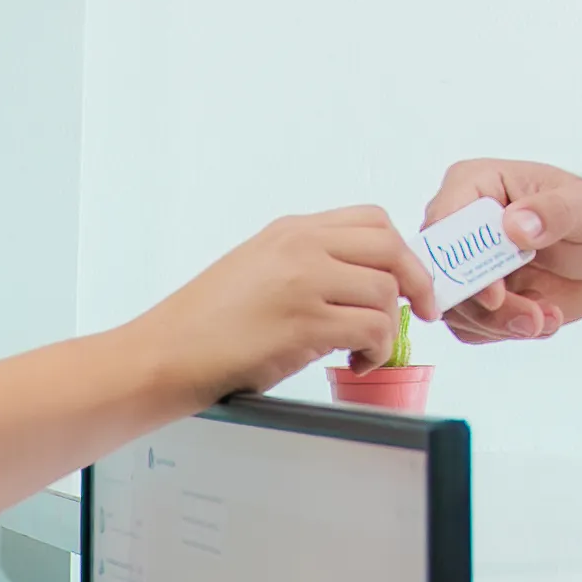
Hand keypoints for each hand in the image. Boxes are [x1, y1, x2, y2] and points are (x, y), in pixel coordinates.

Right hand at [131, 206, 435, 401]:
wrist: (163, 354)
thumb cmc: (207, 324)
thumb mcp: (258, 268)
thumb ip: (310, 263)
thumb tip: (366, 283)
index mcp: (291, 229)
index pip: (374, 220)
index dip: (401, 251)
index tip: (409, 280)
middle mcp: (300, 246)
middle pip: (392, 248)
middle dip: (416, 282)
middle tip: (418, 312)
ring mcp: (304, 282)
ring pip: (386, 292)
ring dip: (387, 328)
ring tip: (364, 349)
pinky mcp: (305, 323)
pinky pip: (372, 329)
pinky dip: (376, 350)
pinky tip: (356, 361)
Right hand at [419, 160, 581, 343]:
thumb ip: (554, 212)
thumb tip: (515, 225)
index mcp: (473, 184)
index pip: (442, 221)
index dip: (457, 261)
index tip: (495, 294)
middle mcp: (458, 225)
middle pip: (440, 273)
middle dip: (482, 306)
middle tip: (532, 319)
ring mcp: (462, 265)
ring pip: (455, 308)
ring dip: (502, 323)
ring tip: (547, 318)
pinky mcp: (473, 300)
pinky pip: (471, 328)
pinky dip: (507, 332)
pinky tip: (545, 319)